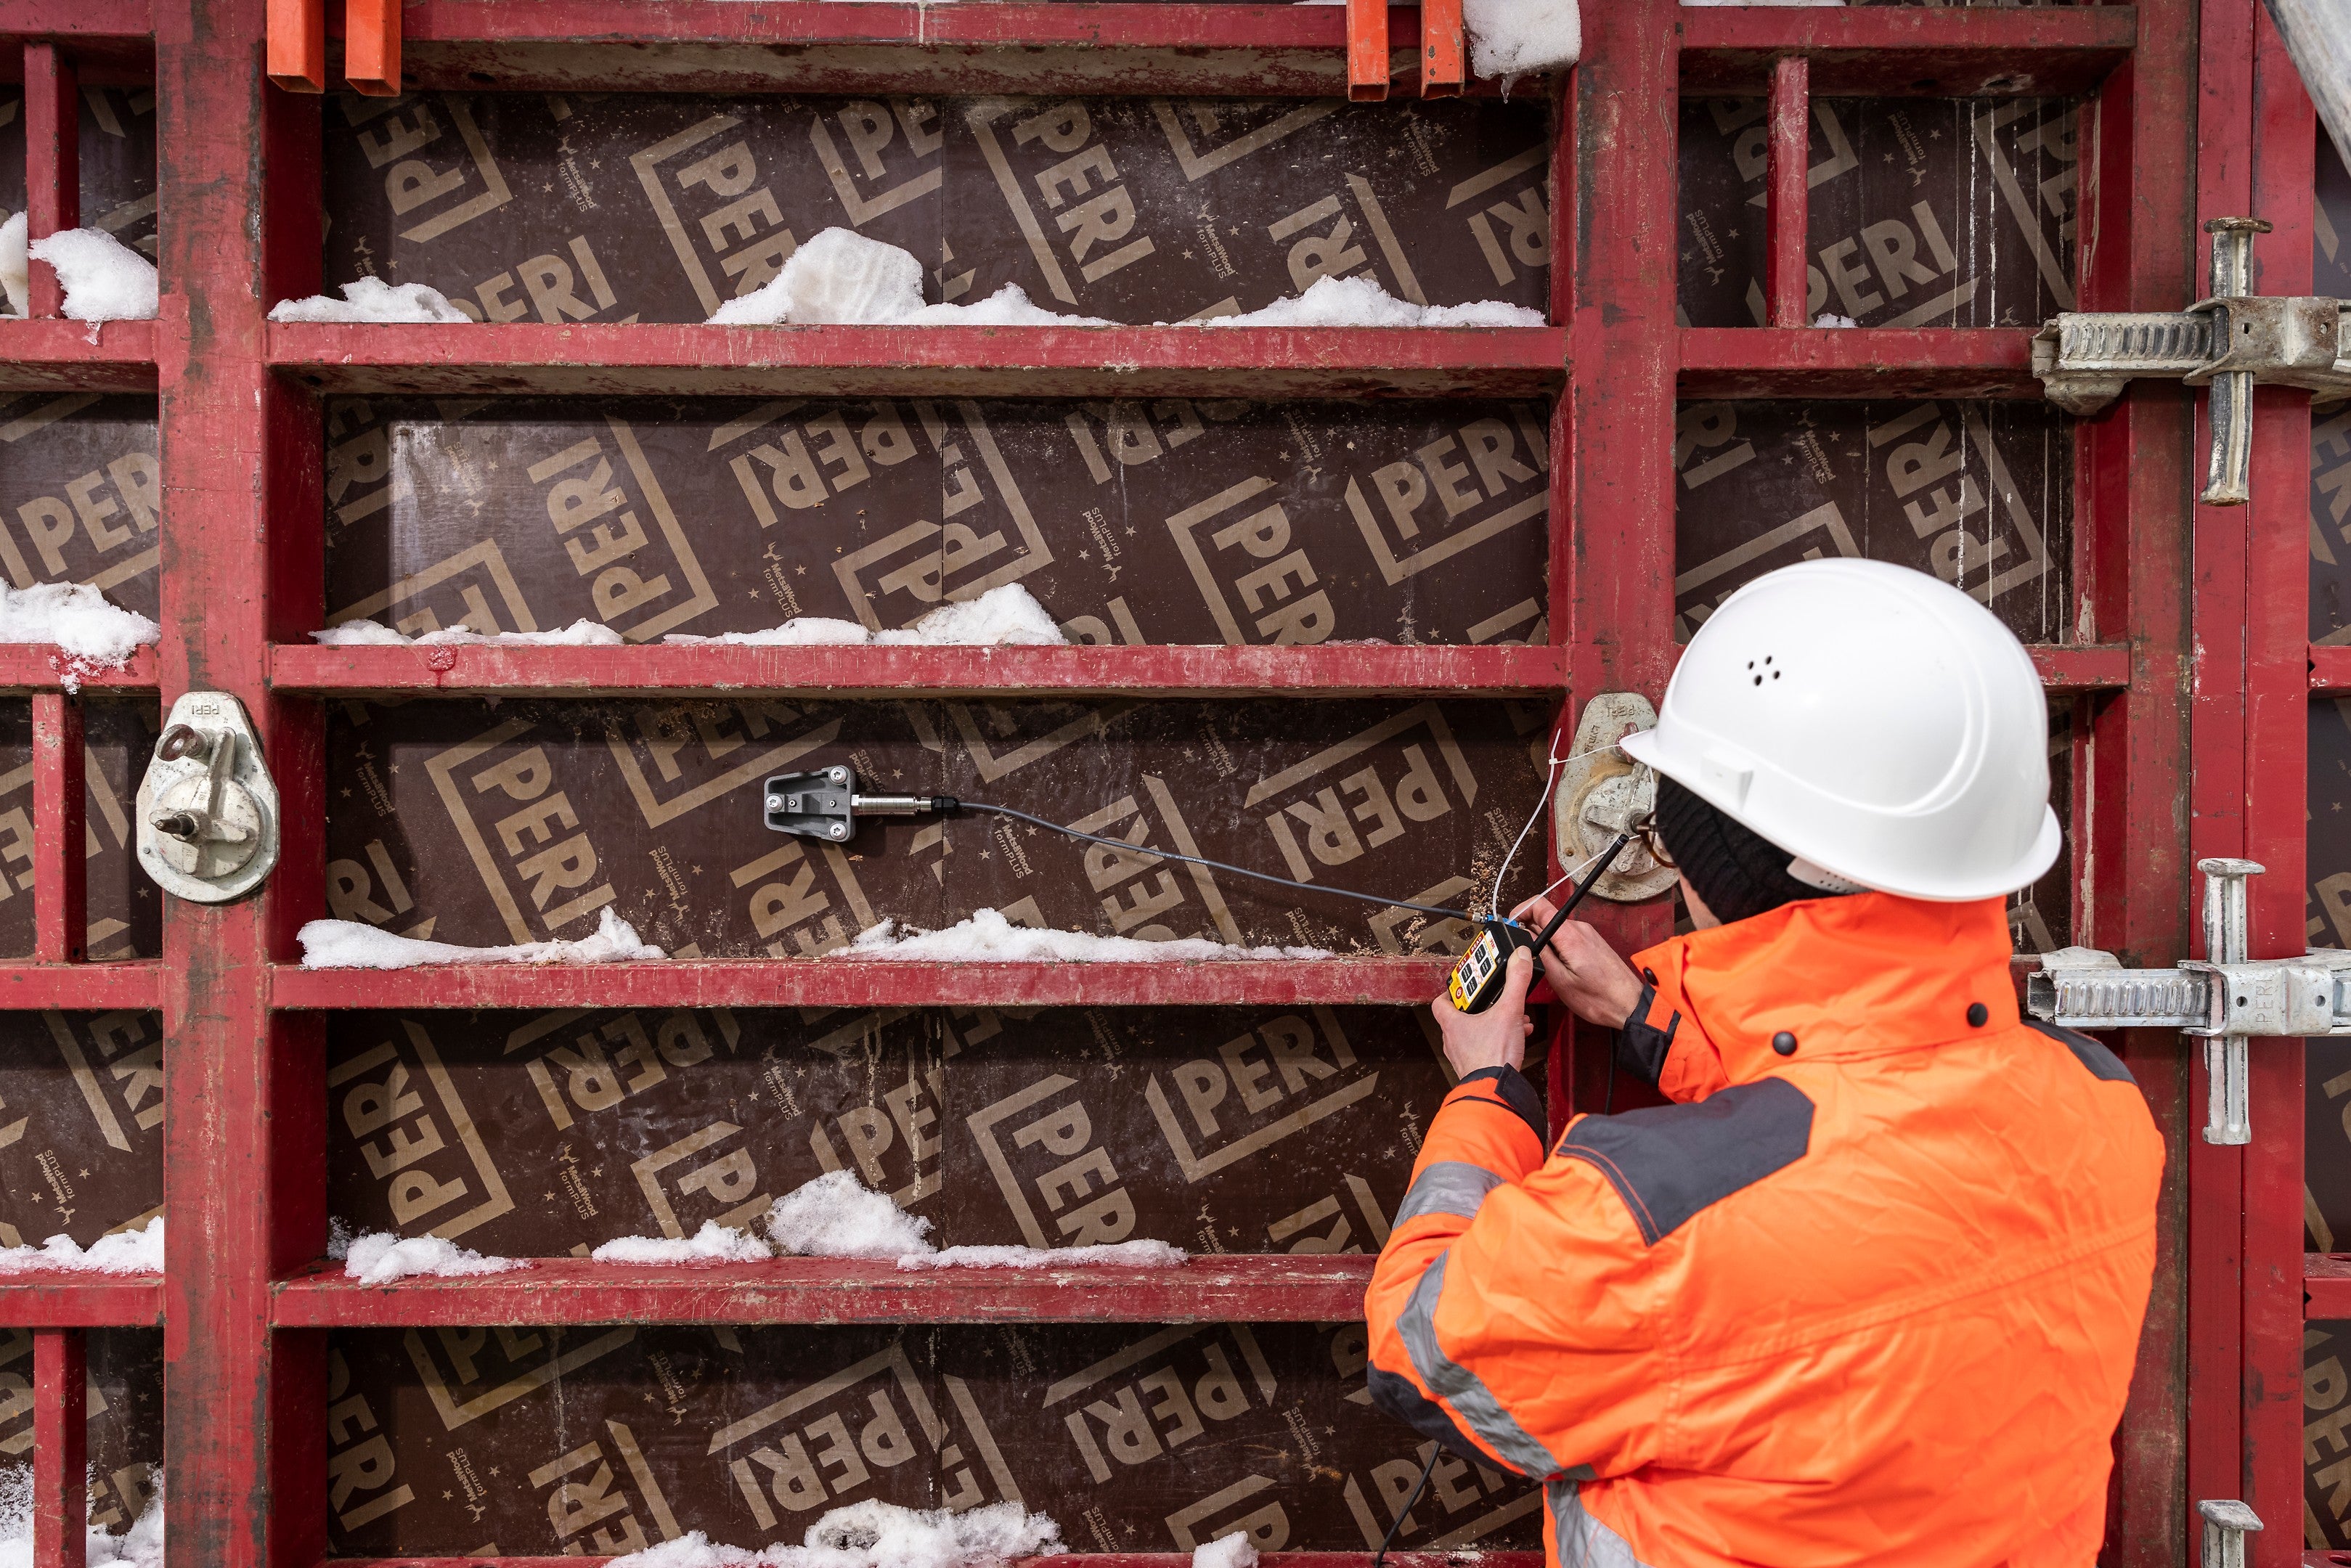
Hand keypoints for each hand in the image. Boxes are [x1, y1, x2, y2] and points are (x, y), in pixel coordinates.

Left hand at [1431, 947, 1535, 1077]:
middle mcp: (1453, 1040)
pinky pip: (1485, 1048)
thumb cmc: (1493, 1056)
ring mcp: (1463, 1056)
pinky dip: (1498, 1041)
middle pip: (1461, 1017)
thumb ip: (1515, 982)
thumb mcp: (1508, 1011)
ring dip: (1493, 1024)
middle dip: (1482, 1008)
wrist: (1496, 1089)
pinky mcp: (1476, 1068)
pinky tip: (1516, 1037)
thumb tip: (1519, 958)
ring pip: (1475, 1033)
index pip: (1441, 1002)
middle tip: (1495, 1000)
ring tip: (1511, 1018)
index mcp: (1453, 1023)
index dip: (1451, 991)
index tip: (1464, 985)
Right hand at [1510, 895, 1644, 1029]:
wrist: (1629, 1005)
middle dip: (1531, 932)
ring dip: (1545, 942)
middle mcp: (1580, 929)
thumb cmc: (1599, 998)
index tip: (1512, 925)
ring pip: (1556, 929)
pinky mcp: (1592, 942)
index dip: (1521, 911)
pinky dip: (1558, 947)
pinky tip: (1560, 967)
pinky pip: (1567, 937)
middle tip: (1526, 954)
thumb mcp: (1559, 980)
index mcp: (1570, 935)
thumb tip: (1524, 936)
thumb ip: (1540, 953)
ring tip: (1546, 966)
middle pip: (1546, 917)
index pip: (1539, 905)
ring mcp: (1588, 934)